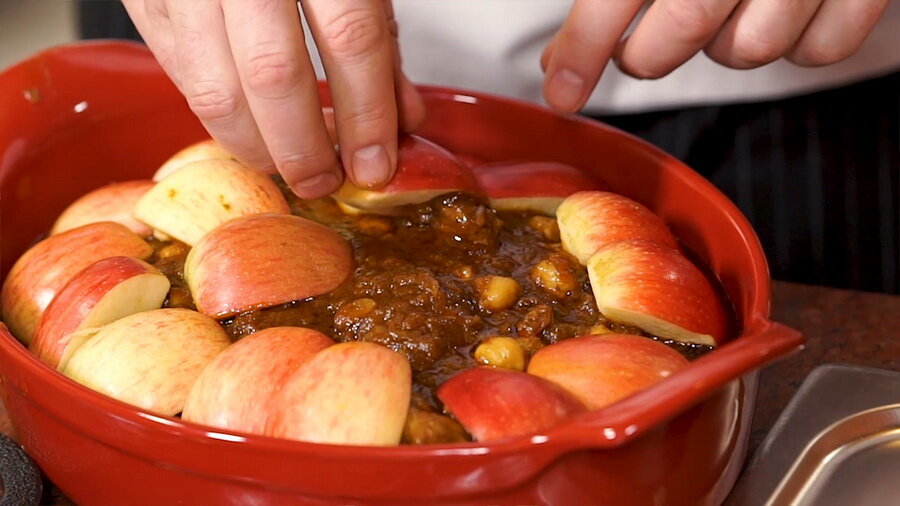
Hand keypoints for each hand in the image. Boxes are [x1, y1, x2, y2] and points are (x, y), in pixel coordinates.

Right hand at [122, 0, 424, 197]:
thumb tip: (401, 120)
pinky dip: (217, 116)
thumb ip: (380, 40)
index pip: (351, 40)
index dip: (367, 115)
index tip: (376, 164)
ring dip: (256, 147)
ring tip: (286, 166)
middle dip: (305, 149)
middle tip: (326, 181)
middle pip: (275, 76)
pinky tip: (248, 129)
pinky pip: (179, 75)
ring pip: (215, 90)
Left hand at [541, 0, 889, 111]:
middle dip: (647, 54)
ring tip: (725, 8)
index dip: (584, 48)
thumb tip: (566, 43)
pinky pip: (819, 51)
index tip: (561, 88)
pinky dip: (796, 44)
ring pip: (749, 52)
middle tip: (639, 45)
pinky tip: (783, 10)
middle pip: (681, 34)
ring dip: (724, 45)